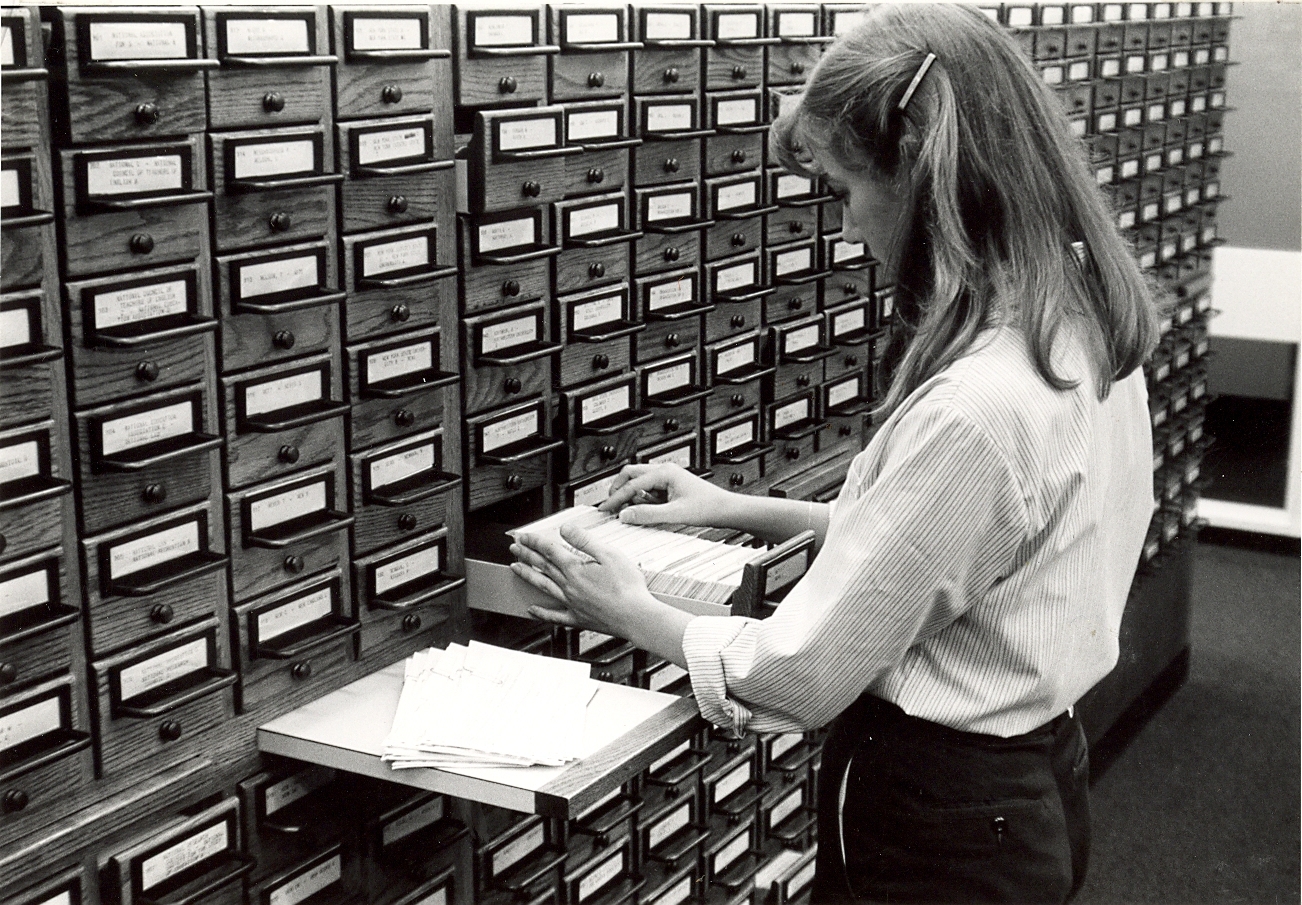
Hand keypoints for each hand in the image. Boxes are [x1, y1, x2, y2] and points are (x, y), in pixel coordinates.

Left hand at [510, 522, 656, 634]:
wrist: (636, 617)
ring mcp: (572, 603)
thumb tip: (566, 529)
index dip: (535, 541)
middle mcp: (569, 586)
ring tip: (516, 569)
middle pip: (543, 566)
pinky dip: (542, 612)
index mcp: (576, 569)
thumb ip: (584, 541)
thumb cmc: (628, 588)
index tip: (525, 536)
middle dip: (526, 555)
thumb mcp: (609, 555)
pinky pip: (554, 616)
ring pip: (543, 587)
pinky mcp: (578, 618)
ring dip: (528, 576)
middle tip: (515, 548)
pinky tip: (532, 609)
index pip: (550, 551)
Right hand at [598, 463, 731, 526]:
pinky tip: (648, 511)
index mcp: (664, 472)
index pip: (631, 483)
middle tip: (611, 506)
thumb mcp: (675, 514)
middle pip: (630, 475)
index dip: (616, 498)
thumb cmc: (707, 507)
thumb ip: (648, 514)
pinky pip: (648, 490)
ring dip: (632, 496)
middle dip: (619, 490)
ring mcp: (666, 478)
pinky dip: (643, 500)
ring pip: (638, 482)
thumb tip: (626, 514)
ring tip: (635, 512)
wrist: (725, 509)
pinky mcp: (669, 487)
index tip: (605, 509)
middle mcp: (664, 471)